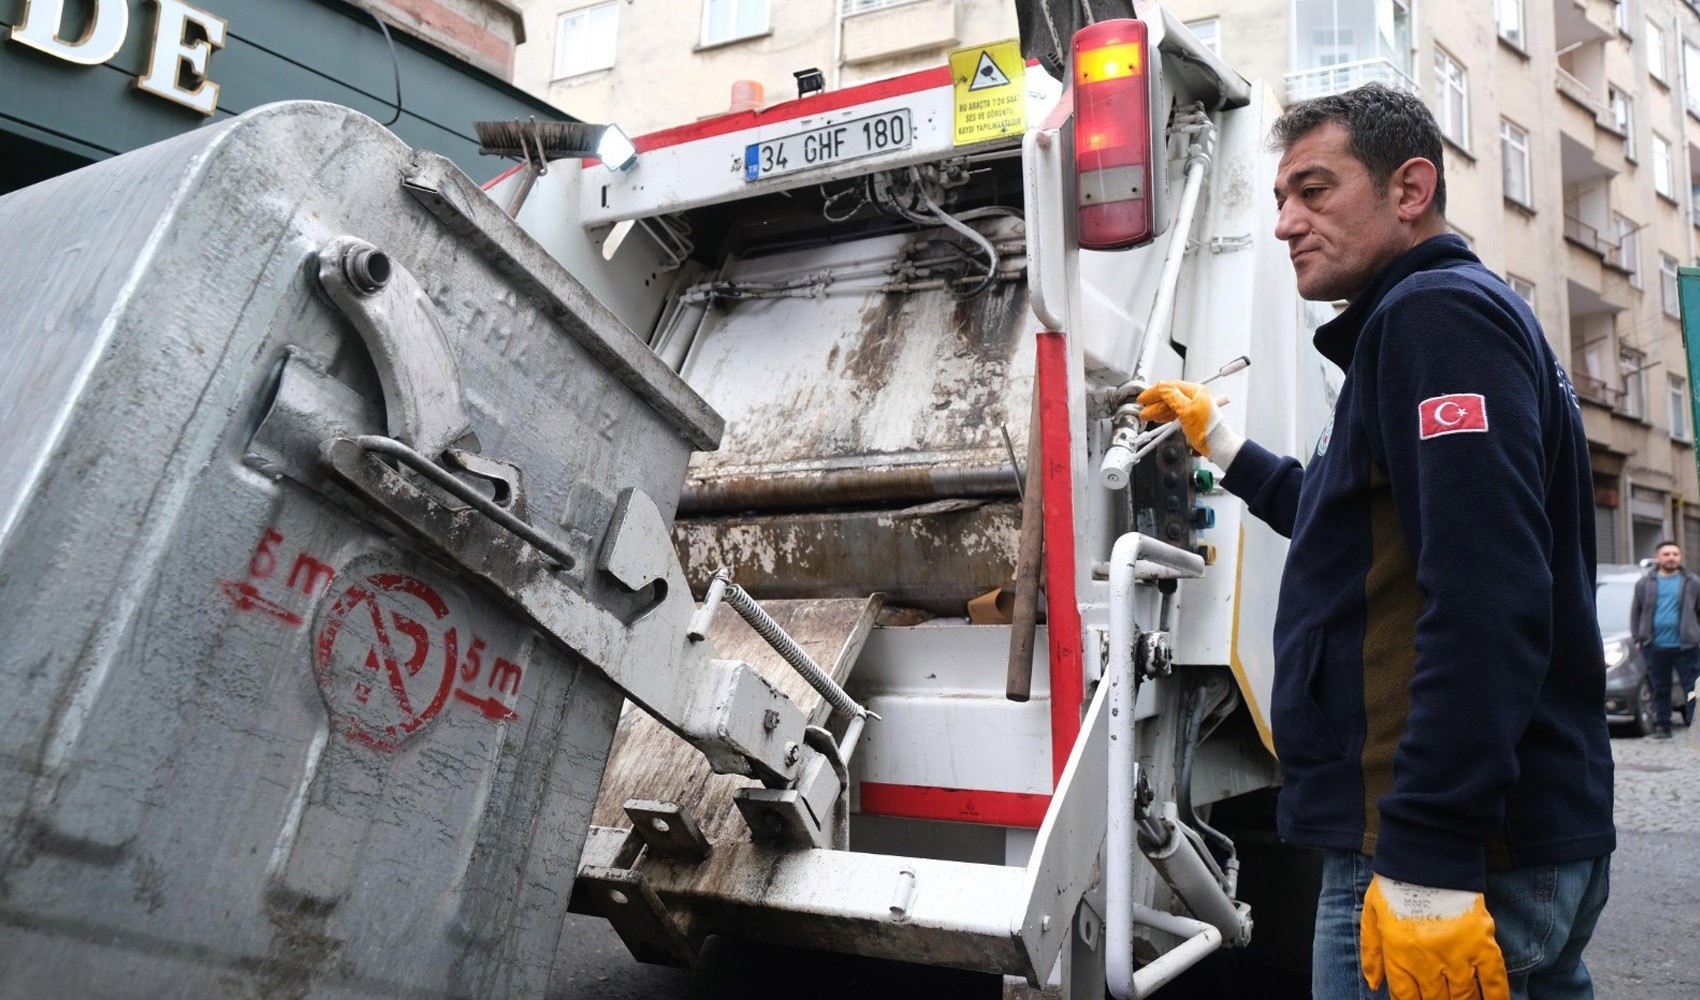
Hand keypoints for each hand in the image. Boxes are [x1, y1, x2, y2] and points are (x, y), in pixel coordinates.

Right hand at [1136, 380, 1241, 464]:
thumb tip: (1160, 387)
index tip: (1143, 398)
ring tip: (1146, 416)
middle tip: (1143, 408)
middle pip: (1169, 396)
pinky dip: (1164, 416)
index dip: (1154, 392)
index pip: (1169, 387)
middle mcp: (1194, 397)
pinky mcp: (1190, 417)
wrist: (1218, 445)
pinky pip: (1174, 413)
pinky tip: (1158, 418)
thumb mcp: (1186, 410)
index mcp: (1195, 390)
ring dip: (1157, 410)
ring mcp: (1192, 407)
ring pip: (1170, 405)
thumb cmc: (1208, 429)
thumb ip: (1172, 396)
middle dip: (1154, 402)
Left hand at [1361, 875, 1508, 999]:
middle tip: (1441, 999)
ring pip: (1463, 996)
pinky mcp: (1483, 946)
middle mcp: (1428, 963)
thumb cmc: (1395, 885)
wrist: (1428, 858)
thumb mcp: (1372, 915)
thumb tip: (1372, 985)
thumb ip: (1371, 953)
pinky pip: (1494, 981)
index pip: (1406, 998)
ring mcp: (1457, 956)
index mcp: (1399, 956)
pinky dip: (1497, 997)